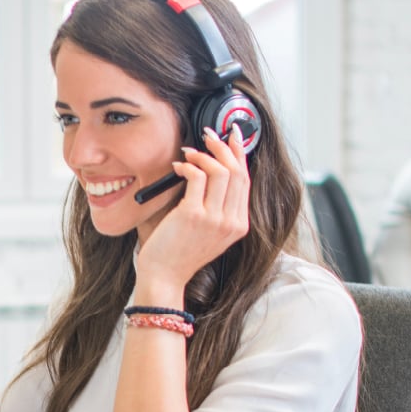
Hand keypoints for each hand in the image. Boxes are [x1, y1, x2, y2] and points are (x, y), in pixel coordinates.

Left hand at [135, 125, 250, 302]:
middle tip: (210, 135)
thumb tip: (211, 169)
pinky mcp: (194, 215)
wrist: (164, 276)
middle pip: (237, 172)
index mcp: (238, 225)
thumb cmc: (179, 253)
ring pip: (221, 171)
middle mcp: (231, 222)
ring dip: (204, 154)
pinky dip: (188, 165)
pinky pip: (197, 177)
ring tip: (189, 152)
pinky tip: (178, 166)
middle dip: (224, 146)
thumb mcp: (208, 231)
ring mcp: (214, 219)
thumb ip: (216, 206)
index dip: (239, 154)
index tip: (233, 136)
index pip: (246, 180)